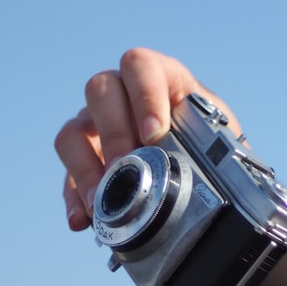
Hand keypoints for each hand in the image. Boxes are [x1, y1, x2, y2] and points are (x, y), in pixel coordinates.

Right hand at [54, 48, 239, 230]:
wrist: (203, 171)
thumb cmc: (210, 144)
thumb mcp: (218, 136)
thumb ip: (214, 137)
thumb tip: (218, 159)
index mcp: (159, 78)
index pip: (140, 66)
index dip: (144, 95)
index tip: (153, 133)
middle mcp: (121, 94)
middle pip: (99, 91)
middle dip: (113, 133)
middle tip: (127, 165)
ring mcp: (96, 125)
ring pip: (72, 132)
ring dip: (85, 168)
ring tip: (101, 200)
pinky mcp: (85, 159)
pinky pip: (68, 174)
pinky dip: (75, 198)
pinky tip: (83, 219)